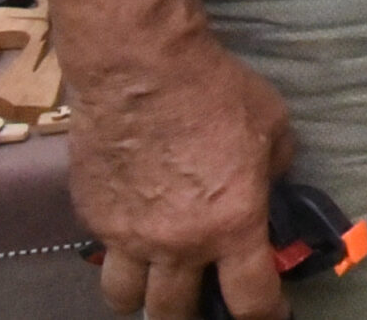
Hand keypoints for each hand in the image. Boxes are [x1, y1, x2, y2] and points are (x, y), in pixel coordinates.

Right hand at [73, 30, 293, 319]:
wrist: (142, 70)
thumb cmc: (215, 92)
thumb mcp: (271, 127)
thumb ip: (274, 169)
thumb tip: (270, 185)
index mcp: (231, 226)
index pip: (251, 299)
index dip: (265, 315)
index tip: (270, 314)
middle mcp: (177, 244)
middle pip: (174, 314)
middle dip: (190, 316)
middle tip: (203, 301)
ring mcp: (128, 235)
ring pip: (126, 298)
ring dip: (143, 295)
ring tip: (155, 281)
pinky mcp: (92, 216)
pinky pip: (104, 252)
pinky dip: (118, 251)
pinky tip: (130, 229)